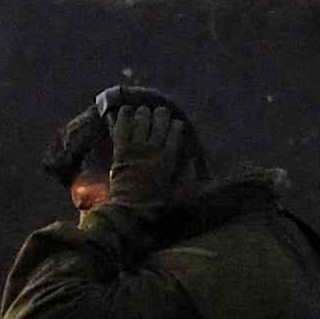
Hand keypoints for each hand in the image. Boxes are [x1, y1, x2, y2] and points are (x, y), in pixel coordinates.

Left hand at [94, 88, 202, 208]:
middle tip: (159, 114)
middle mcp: (155, 149)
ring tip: (143, 111)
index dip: (176, 125)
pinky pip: (122, 127)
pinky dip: (124, 116)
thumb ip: (187, 179)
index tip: (176, 124)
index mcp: (170, 158)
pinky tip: (126, 110)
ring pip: (142, 120)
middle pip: (160, 121)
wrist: (131, 209)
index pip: (176, 132)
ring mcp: (137, 148)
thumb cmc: (155, 203)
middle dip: (161, 115)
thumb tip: (198, 172)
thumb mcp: (177, 191)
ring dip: (143, 113)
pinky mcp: (121, 149)